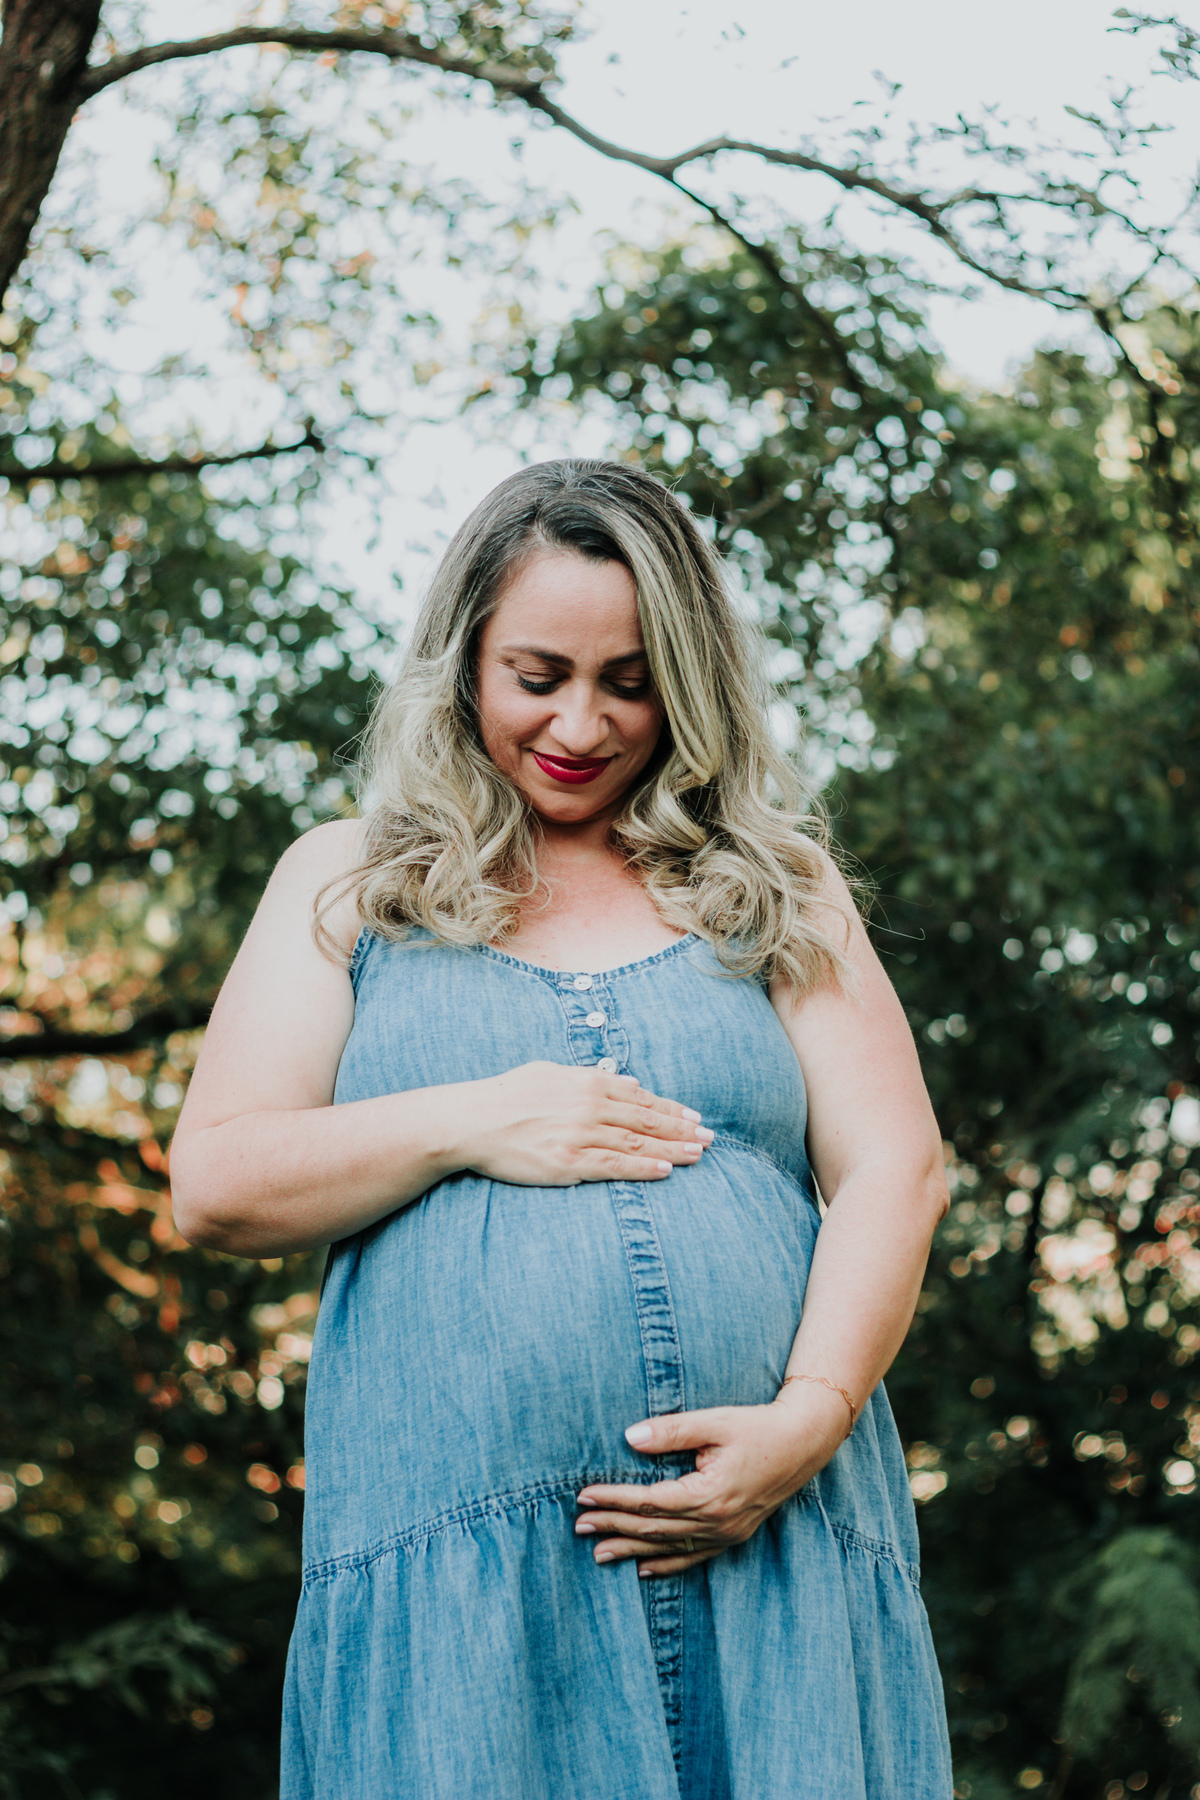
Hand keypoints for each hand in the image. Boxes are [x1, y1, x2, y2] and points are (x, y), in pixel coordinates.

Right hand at [459, 1062, 712, 1186]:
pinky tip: (666, 1170)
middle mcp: (589, 1106)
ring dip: (672, 1149)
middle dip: (682, 1129)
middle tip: (710, 1138)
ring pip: (637, 1142)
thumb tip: (629, 1080)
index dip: (670, 1109)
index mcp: (586, 1082)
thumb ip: (592, 1076)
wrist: (472, 1121)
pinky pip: (615, 1165)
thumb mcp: (551, 1072)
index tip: (694, 1117)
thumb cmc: (508, 1096)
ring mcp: (580, 1134)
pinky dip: (643, 1166)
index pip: (640, 1097)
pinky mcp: (569, 1162)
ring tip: (699, 1155)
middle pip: (646, 1119)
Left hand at [574, 1383, 848, 1575]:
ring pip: (670, 1548)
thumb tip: (629, 1437)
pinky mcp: (734, 1535)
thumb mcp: (715, 1421)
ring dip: (632, 1551)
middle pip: (654, 1529)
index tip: (584, 1496)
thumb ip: (671, 1431)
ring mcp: (727, 1533)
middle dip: (614, 1527)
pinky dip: (667, 1565)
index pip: (649, 1501)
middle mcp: (717, 1522)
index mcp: (709, 1494)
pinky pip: (694, 1557)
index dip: (614, 1499)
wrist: (804, 1442)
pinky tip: (644, 1569)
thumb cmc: (758, 1426)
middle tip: (579, 1526)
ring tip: (598, 1553)